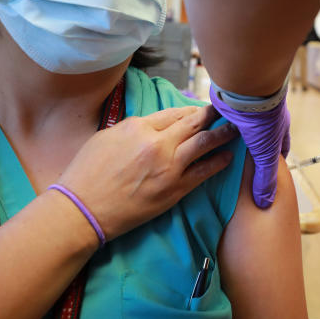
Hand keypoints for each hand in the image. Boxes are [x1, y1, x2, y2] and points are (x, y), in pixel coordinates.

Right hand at [57, 105, 237, 241]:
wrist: (83, 208)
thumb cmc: (87, 173)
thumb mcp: (106, 137)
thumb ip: (133, 128)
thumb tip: (153, 126)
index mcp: (138, 126)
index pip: (173, 113)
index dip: (190, 111)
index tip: (201, 110)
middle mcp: (157, 143)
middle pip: (193, 123)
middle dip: (212, 116)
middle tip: (227, 111)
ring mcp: (169, 167)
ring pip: (204, 144)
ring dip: (222, 134)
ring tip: (236, 129)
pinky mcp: (174, 189)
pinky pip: (204, 172)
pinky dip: (218, 161)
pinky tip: (227, 156)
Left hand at [210, 85, 289, 208]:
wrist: (243, 86)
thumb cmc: (262, 118)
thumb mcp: (266, 154)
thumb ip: (265, 178)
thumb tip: (265, 203)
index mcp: (278, 128)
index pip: (280, 149)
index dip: (274, 163)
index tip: (265, 177)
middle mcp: (262, 118)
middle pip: (256, 141)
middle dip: (248, 155)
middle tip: (237, 171)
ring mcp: (245, 111)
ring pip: (236, 131)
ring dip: (228, 141)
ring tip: (218, 159)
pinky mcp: (227, 105)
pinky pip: (220, 121)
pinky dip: (214, 130)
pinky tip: (205, 142)